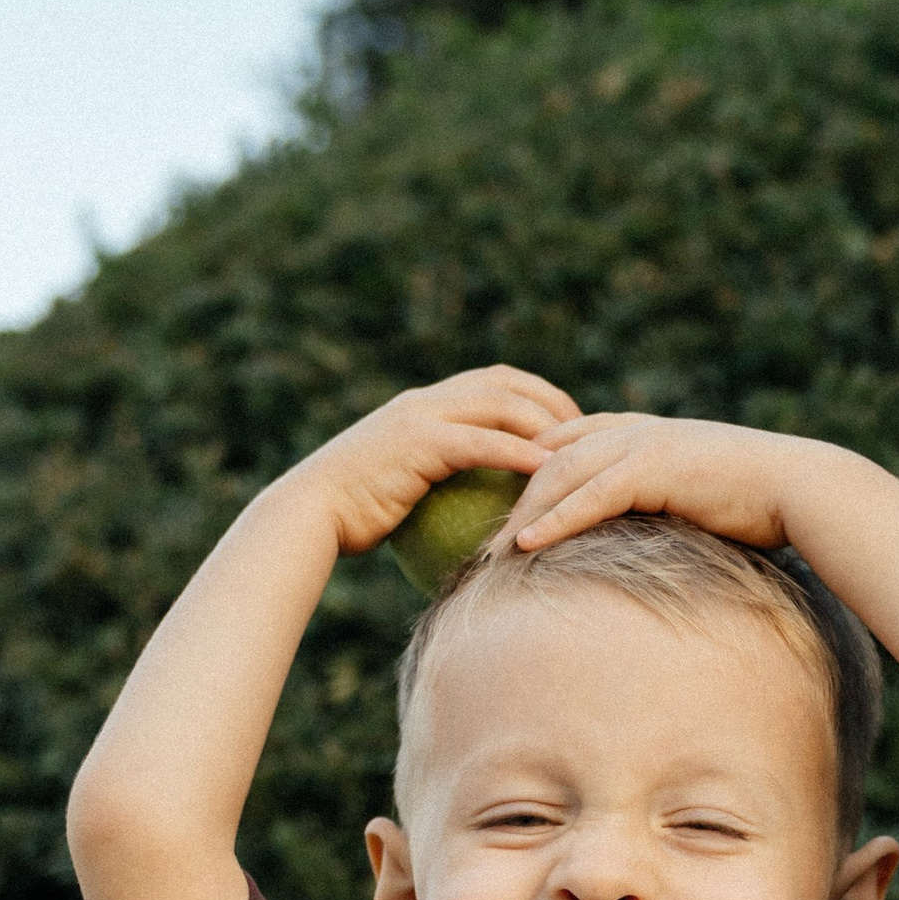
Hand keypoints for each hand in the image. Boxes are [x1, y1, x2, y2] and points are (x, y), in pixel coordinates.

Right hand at [297, 367, 580, 559]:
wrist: (311, 514)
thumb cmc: (351, 517)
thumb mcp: (398, 493)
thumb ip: (432, 487)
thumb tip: (463, 515)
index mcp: (422, 406)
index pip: (491, 382)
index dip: (535, 395)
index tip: (567, 424)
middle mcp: (425, 402)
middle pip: (505, 382)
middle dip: (552, 398)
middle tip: (588, 433)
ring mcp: (421, 417)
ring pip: (500, 404)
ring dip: (544, 422)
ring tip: (577, 451)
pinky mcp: (419, 442)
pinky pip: (482, 442)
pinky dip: (518, 452)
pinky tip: (547, 471)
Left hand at [507, 413, 815, 555]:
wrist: (798, 488)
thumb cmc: (757, 504)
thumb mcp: (693, 500)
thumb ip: (658, 509)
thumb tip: (639, 545)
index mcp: (640, 435)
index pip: (566, 446)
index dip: (527, 474)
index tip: (497, 510)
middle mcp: (634, 431)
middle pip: (549, 459)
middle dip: (511, 497)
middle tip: (479, 538)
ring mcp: (642, 444)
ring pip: (561, 475)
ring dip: (522, 515)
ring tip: (491, 552)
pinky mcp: (654, 468)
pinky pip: (591, 495)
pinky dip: (555, 520)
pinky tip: (527, 545)